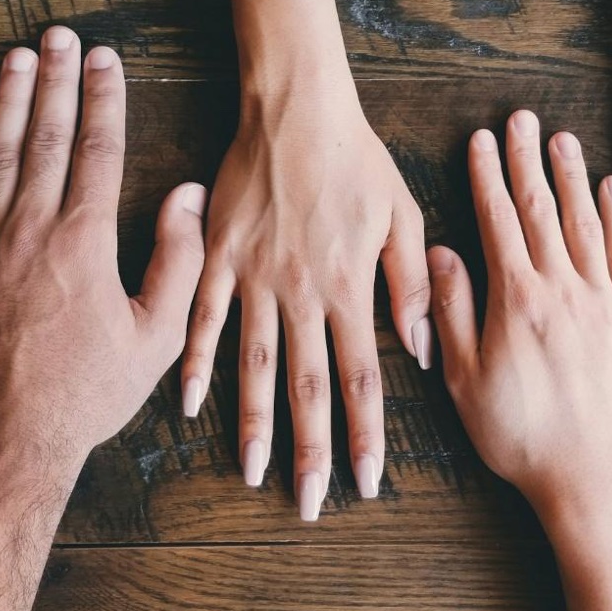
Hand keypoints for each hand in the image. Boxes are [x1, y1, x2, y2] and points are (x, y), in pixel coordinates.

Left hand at [0, 29, 206, 466]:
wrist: (0, 442)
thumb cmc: (84, 395)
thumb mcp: (154, 338)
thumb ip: (177, 261)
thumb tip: (186, 196)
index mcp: (82, 242)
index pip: (96, 149)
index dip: (103, 97)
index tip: (107, 58)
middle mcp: (27, 229)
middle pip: (44, 135)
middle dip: (56, 79)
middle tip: (61, 35)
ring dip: (9, 98)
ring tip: (19, 54)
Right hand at [180, 73, 430, 520]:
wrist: (295, 108)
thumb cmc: (356, 158)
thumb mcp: (402, 215)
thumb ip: (410, 284)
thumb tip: (422, 349)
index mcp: (349, 286)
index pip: (362, 377)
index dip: (365, 434)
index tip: (367, 481)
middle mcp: (302, 292)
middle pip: (307, 386)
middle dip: (311, 450)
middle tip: (310, 502)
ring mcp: (255, 277)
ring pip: (254, 364)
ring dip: (253, 423)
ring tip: (252, 471)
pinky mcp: (219, 256)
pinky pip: (204, 318)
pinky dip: (195, 362)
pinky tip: (189, 403)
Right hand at [429, 112, 611, 527]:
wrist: (597, 482)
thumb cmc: (521, 438)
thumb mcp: (466, 381)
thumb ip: (452, 312)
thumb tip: (440, 253)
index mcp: (519, 301)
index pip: (500, 222)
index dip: (488, 177)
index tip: (482, 140)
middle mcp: (566, 290)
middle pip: (543, 211)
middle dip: (528, 161)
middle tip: (522, 118)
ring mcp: (606, 303)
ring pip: (588, 224)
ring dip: (573, 178)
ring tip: (562, 139)